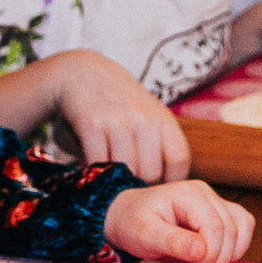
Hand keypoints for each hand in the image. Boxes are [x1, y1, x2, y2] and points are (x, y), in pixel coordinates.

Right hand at [50, 50, 188, 181]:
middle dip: (139, 185)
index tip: (156, 187)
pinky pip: (98, 161)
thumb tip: (163, 189)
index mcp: (163, 119)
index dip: (170, 181)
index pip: (180, 160)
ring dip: (115, 180)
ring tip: (109, 178)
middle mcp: (144, 119)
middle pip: (151, 172)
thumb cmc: (119, 101)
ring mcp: (118, 121)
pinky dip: (94, 171)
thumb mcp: (148, 115)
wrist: (82, 73)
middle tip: (127, 187)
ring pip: (124, 170)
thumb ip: (159, 145)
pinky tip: (92, 167)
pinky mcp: (91, 124)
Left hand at [104, 181, 253, 262]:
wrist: (126, 216)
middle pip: (230, 229)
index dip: (211, 255)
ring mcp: (214, 202)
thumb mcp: (145, 235)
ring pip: (241, 227)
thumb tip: (201, 251)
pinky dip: (235, 248)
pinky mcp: (218, 213)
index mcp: (188, 194)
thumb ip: (172, 242)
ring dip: (229, 255)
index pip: (214, 225)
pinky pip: (241, 228)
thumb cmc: (132, 223)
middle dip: (217, 261)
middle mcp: (205, 194)